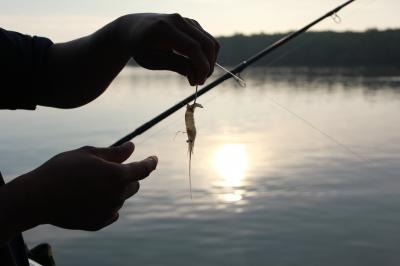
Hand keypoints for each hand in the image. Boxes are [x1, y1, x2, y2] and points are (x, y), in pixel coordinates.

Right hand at [4, 142, 156, 231]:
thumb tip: (132, 147)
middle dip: (127, 176)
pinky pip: (111, 212)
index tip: (154, 159)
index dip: (150, 162)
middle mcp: (117, 195)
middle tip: (108, 170)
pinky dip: (106, 204)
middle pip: (133, 185)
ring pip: (120, 198)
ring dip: (114, 190)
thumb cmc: (62, 170)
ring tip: (89, 185)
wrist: (37, 198)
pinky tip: (91, 199)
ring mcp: (108, 211)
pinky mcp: (98, 223)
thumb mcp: (88, 154)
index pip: (143, 169)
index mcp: (117, 176)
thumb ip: (114, 152)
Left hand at [120, 13, 219, 84]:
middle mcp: (179, 21)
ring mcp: (187, 20)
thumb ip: (177, 67)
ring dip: (209, 61)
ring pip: (210, 42)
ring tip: (198, 75)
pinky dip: (206, 54)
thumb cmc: (141, 48)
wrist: (134, 28)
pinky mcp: (192, 23)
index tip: (199, 82)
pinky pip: (207, 40)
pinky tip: (196, 65)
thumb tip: (196, 78)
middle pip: (206, 43)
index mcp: (165, 30)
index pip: (193, 47)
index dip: (201, 66)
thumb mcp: (154, 61)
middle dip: (208, 65)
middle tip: (200, 81)